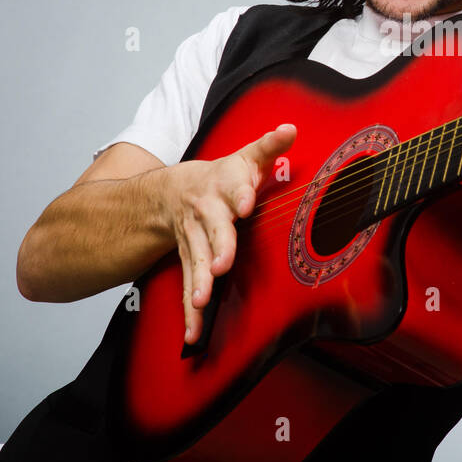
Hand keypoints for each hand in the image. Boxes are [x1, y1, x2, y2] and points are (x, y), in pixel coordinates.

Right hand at [166, 124, 295, 343]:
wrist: (171, 192)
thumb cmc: (221, 177)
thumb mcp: (244, 157)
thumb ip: (268, 146)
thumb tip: (291, 129)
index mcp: (224, 186)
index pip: (234, 187)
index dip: (241, 194)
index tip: (247, 203)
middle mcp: (207, 213)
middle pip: (213, 230)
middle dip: (218, 246)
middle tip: (221, 264)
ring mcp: (194, 239)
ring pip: (195, 261)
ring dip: (198, 282)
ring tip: (203, 301)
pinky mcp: (188, 261)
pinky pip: (187, 286)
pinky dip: (190, 312)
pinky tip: (194, 333)